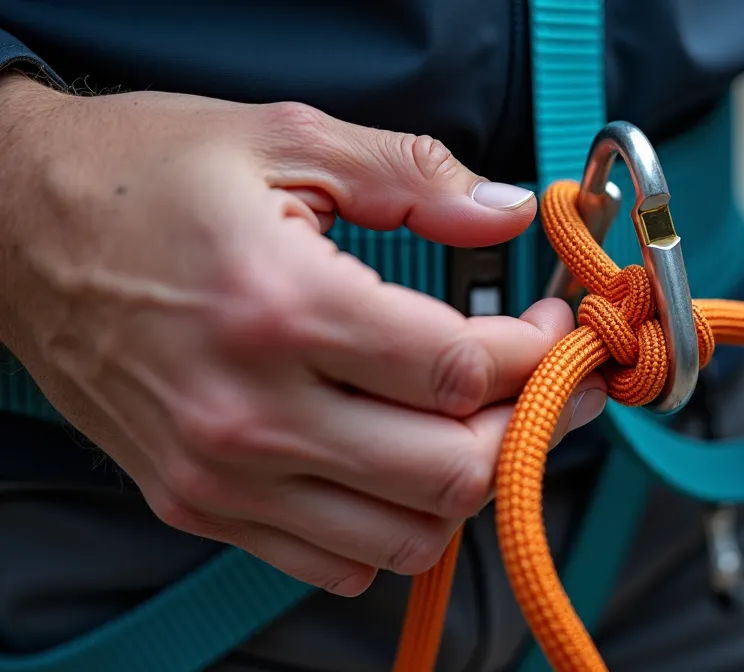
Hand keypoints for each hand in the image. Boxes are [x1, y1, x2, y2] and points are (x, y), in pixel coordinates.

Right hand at [0, 74, 606, 594]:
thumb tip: (509, 214)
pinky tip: (395, 461)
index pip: (462, 371)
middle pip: (450, 472)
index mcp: (282, 306)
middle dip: (524, 427)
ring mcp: (221, 472)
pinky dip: (390, 525)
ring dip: (464, 484)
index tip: (554, 326)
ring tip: (473, 422)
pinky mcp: (197, 505)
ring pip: (405, 536)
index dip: (538, 354)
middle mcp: (252, 410)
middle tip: (542, 383)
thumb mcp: (286, 139)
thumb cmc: (144, 176)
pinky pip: (335, 562)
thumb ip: (414, 176)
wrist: (11, 231)